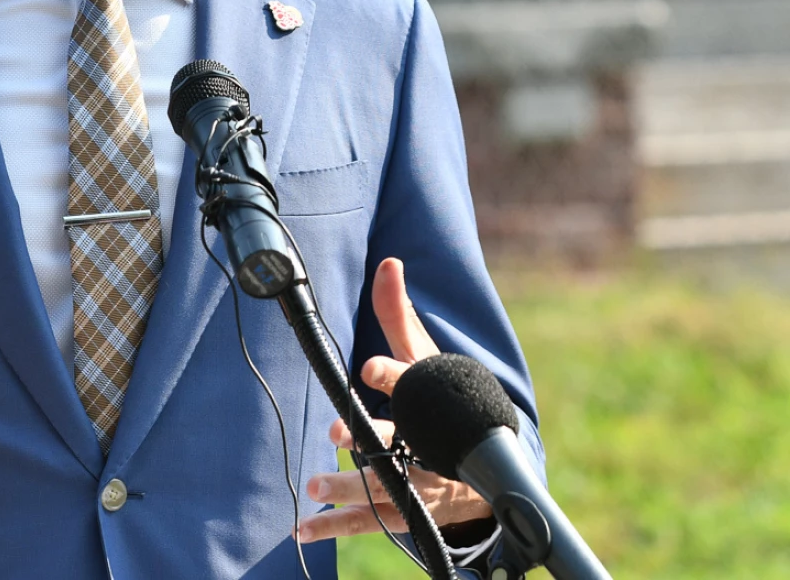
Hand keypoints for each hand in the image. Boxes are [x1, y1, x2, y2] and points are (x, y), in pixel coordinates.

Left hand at [295, 257, 491, 542]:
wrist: (486, 460)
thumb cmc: (443, 396)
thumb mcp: (424, 355)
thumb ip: (398, 313)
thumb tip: (388, 262)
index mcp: (427, 399)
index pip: (411, 383)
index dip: (391, 375)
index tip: (369, 369)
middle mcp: (423, 442)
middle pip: (398, 439)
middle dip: (370, 437)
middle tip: (338, 433)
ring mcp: (417, 481)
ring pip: (385, 486)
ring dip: (351, 486)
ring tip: (318, 483)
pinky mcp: (405, 510)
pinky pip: (370, 522)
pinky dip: (336, 524)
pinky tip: (302, 526)